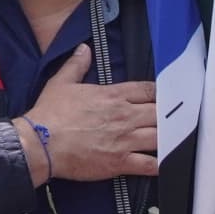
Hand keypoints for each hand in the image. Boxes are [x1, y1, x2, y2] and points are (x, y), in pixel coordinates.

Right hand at [26, 45, 160, 182]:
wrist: (42, 143)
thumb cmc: (50, 114)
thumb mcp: (61, 83)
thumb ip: (76, 65)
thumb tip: (83, 49)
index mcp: (112, 96)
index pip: (147, 90)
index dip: (159, 93)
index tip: (164, 97)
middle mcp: (124, 116)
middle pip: (159, 113)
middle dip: (167, 116)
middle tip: (171, 120)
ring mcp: (125, 140)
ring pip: (160, 137)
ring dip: (168, 138)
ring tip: (172, 140)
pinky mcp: (121, 162)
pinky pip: (150, 164)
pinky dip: (160, 164)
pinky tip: (164, 163)